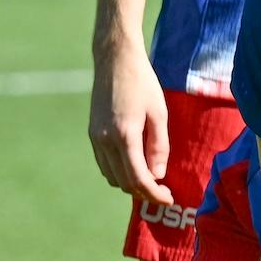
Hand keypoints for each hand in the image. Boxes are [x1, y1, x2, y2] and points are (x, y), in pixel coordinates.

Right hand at [90, 44, 175, 207]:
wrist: (114, 62)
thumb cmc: (143, 85)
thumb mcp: (159, 114)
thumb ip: (158, 147)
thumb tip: (157, 176)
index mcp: (124, 135)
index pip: (138, 178)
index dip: (154, 194)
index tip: (169, 199)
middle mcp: (104, 140)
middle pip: (123, 182)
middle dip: (144, 192)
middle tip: (164, 191)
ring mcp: (95, 138)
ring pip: (111, 176)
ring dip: (130, 183)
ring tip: (152, 179)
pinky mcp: (92, 134)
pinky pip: (104, 164)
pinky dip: (119, 172)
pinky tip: (136, 166)